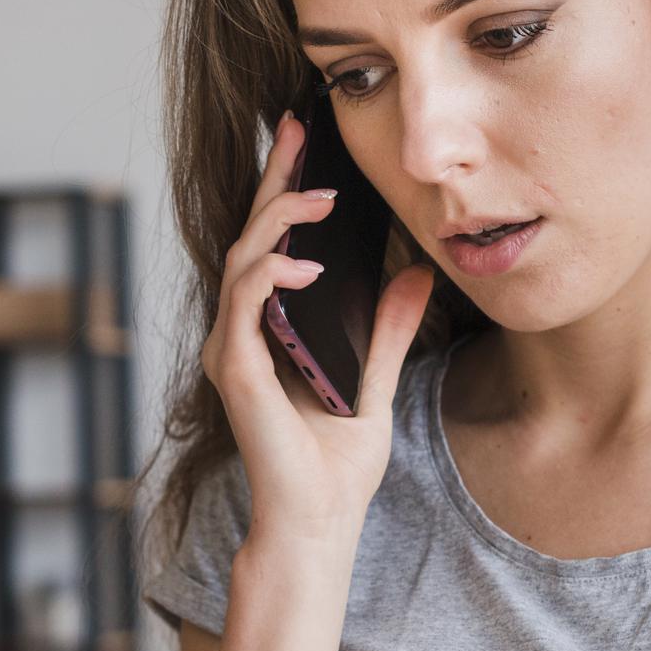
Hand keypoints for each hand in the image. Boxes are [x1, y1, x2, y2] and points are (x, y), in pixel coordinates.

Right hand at [200, 109, 436, 545]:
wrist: (320, 522)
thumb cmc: (338, 466)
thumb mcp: (375, 381)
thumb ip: (388, 329)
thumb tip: (417, 273)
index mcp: (269, 330)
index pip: (273, 244)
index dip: (284, 187)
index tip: (303, 136)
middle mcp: (241, 333)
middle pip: (251, 237)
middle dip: (273, 179)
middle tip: (296, 129)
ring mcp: (232, 350)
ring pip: (241, 260)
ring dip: (277, 219)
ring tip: (320, 195)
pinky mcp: (234, 372)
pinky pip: (243, 306)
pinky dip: (269, 276)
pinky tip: (304, 262)